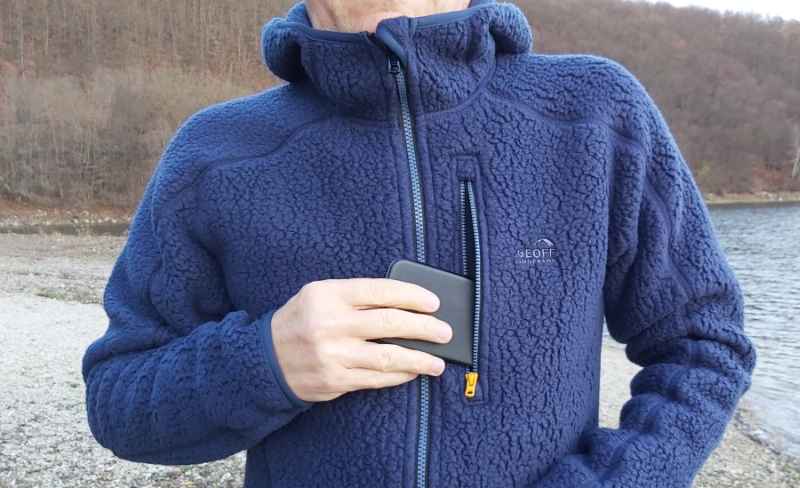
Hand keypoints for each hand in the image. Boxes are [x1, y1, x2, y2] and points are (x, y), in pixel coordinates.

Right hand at [270, 277, 451, 402]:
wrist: (264, 360)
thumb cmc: (301, 321)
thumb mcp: (320, 296)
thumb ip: (356, 297)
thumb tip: (405, 305)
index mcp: (328, 295)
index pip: (380, 291)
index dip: (412, 296)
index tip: (433, 303)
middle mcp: (330, 324)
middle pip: (389, 323)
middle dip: (424, 328)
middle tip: (445, 332)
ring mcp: (333, 355)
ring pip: (387, 356)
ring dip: (418, 359)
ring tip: (438, 361)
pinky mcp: (335, 381)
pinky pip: (376, 379)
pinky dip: (398, 376)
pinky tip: (412, 372)